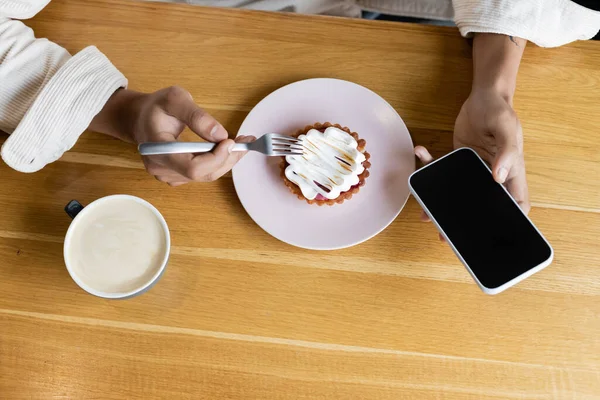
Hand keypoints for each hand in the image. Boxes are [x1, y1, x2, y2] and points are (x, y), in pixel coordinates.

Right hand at [91, 86, 253, 185]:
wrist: (139, 117)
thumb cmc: (156, 106)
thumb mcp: (175, 99)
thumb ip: (197, 116)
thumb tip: (220, 134)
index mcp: (158, 151)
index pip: (192, 168)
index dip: (215, 158)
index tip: (230, 141)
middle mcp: (162, 169)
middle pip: (203, 174)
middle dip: (228, 158)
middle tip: (245, 140)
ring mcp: (169, 175)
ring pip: (207, 175)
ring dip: (228, 160)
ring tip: (242, 142)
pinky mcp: (178, 176)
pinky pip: (204, 173)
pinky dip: (219, 161)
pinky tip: (228, 148)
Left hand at [415, 89, 528, 240]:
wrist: (483, 95)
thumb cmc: (501, 111)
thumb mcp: (507, 129)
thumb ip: (506, 153)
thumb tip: (498, 177)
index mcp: (511, 174)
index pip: (517, 204)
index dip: (511, 222)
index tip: (493, 236)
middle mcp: (492, 176)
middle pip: (482, 206)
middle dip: (465, 222)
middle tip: (447, 235)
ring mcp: (473, 169)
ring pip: (458, 194)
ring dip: (441, 203)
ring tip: (425, 214)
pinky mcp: (457, 159)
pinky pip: (441, 168)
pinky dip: (428, 164)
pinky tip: (420, 153)